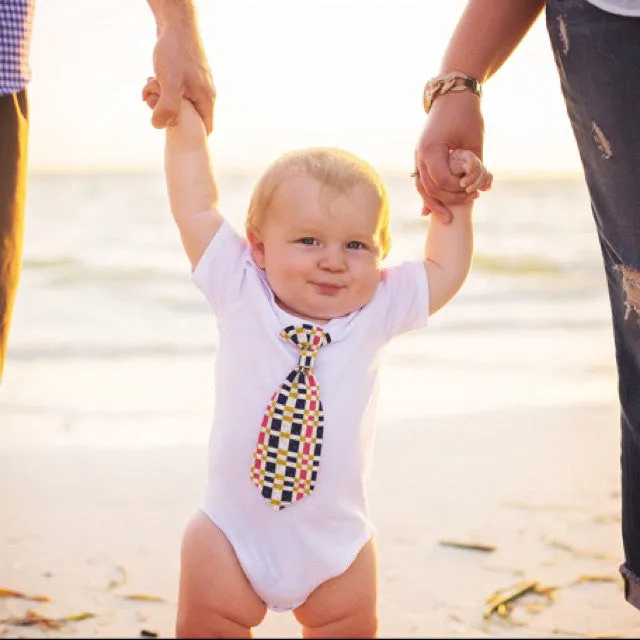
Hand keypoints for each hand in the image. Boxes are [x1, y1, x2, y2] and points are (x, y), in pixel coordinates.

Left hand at [150, 20, 215, 133]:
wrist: (176, 22)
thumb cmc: (175, 52)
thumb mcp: (170, 82)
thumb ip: (168, 107)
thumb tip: (159, 125)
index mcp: (206, 100)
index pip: (204, 130)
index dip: (188, 134)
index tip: (170, 126)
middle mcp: (205, 94)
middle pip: (188, 118)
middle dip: (168, 113)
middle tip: (153, 101)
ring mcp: (197, 86)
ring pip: (178, 104)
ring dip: (161, 99)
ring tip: (151, 85)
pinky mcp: (187, 77)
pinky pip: (175, 91)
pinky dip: (162, 88)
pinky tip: (153, 80)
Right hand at [413, 91, 484, 221]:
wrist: (452, 95)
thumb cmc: (466, 115)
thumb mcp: (474, 140)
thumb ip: (476, 165)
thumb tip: (484, 188)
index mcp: (431, 149)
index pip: (442, 180)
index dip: (457, 190)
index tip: (474, 191)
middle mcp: (420, 155)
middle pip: (429, 188)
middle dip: (448, 200)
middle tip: (470, 202)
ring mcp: (418, 157)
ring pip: (422, 188)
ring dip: (434, 204)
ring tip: (446, 218)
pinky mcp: (421, 158)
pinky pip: (422, 182)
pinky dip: (428, 196)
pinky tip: (430, 210)